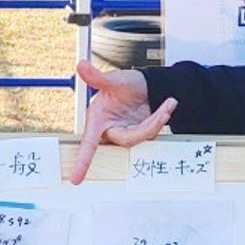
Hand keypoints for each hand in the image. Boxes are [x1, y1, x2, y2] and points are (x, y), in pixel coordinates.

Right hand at [69, 58, 177, 185]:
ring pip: (143, 137)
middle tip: (162, 113)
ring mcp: (126, 134)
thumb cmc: (124, 84)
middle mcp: (110, 131)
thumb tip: (81, 65)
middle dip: (148, 127)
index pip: (89, 144)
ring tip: (168, 105)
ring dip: (157, 121)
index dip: (82, 161)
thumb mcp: (113, 80)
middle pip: (128, 140)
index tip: (76, 179)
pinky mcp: (140, 135)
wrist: (144, 85)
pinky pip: (152, 133)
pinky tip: (167, 105)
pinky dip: (162, 119)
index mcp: (98, 121)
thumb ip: (97, 77)